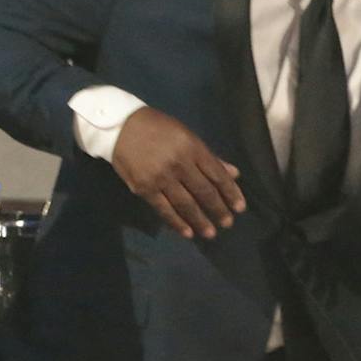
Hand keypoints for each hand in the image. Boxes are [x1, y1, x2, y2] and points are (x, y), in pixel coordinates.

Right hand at [110, 107, 245, 238]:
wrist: (121, 128)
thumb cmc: (157, 128)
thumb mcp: (187, 136)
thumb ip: (209, 157)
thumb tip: (233, 174)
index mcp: (193, 148)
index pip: (217, 175)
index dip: (231, 193)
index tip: (240, 208)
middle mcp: (179, 164)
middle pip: (204, 192)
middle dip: (218, 209)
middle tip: (227, 223)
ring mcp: (161, 178)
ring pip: (185, 204)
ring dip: (200, 220)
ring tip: (210, 233)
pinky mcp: (144, 188)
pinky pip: (164, 209)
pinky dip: (176, 222)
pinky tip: (187, 232)